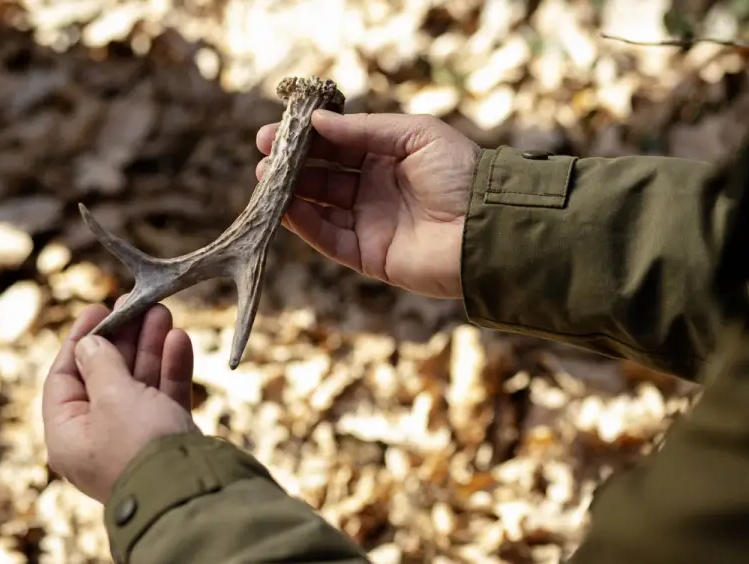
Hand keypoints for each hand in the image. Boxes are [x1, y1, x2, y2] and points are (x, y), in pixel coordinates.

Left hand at [42, 299, 198, 503]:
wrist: (189, 489)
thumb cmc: (140, 446)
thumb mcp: (112, 397)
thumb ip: (101, 364)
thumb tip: (88, 344)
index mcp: (68, 435)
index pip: (65, 377)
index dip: (81, 339)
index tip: (99, 308)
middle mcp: (98, 436)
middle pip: (106, 375)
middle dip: (124, 337)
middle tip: (136, 303)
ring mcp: (135, 437)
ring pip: (139, 382)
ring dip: (151, 346)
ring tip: (163, 311)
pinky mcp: (167, 437)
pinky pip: (164, 396)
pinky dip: (171, 369)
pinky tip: (180, 340)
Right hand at [256, 110, 481, 298]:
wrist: (485, 228)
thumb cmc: (461, 175)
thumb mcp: (416, 135)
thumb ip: (366, 129)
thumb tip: (318, 123)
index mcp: (389, 158)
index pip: (338, 146)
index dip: (308, 139)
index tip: (276, 131)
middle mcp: (376, 189)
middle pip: (323, 174)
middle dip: (292, 164)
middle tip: (264, 154)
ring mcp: (370, 222)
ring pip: (320, 205)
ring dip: (291, 192)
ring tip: (265, 178)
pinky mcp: (368, 255)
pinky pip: (329, 238)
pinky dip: (305, 224)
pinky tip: (286, 206)